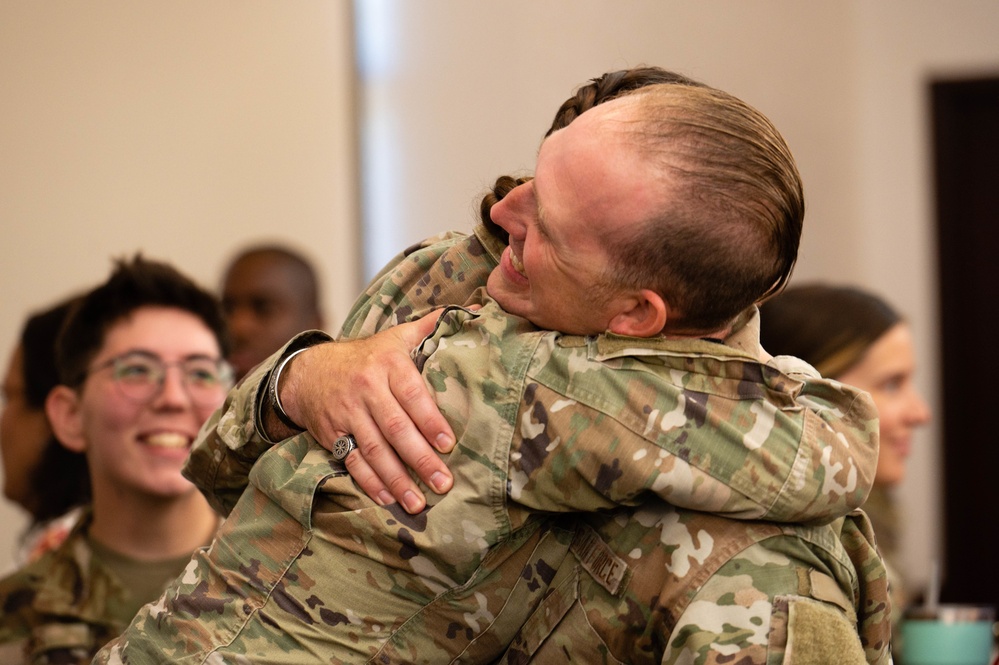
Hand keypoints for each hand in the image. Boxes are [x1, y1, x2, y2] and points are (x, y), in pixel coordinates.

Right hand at [279, 311, 454, 512]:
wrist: (310, 370)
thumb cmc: (368, 356)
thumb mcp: (397, 336)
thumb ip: (433, 326)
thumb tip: (476, 312)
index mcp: (387, 364)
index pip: (412, 394)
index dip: (430, 420)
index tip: (448, 444)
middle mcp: (366, 388)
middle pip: (395, 428)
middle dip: (420, 459)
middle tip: (443, 483)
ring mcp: (347, 413)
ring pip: (374, 449)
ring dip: (397, 479)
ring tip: (419, 502)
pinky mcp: (332, 433)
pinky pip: (352, 461)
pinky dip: (370, 482)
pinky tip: (388, 498)